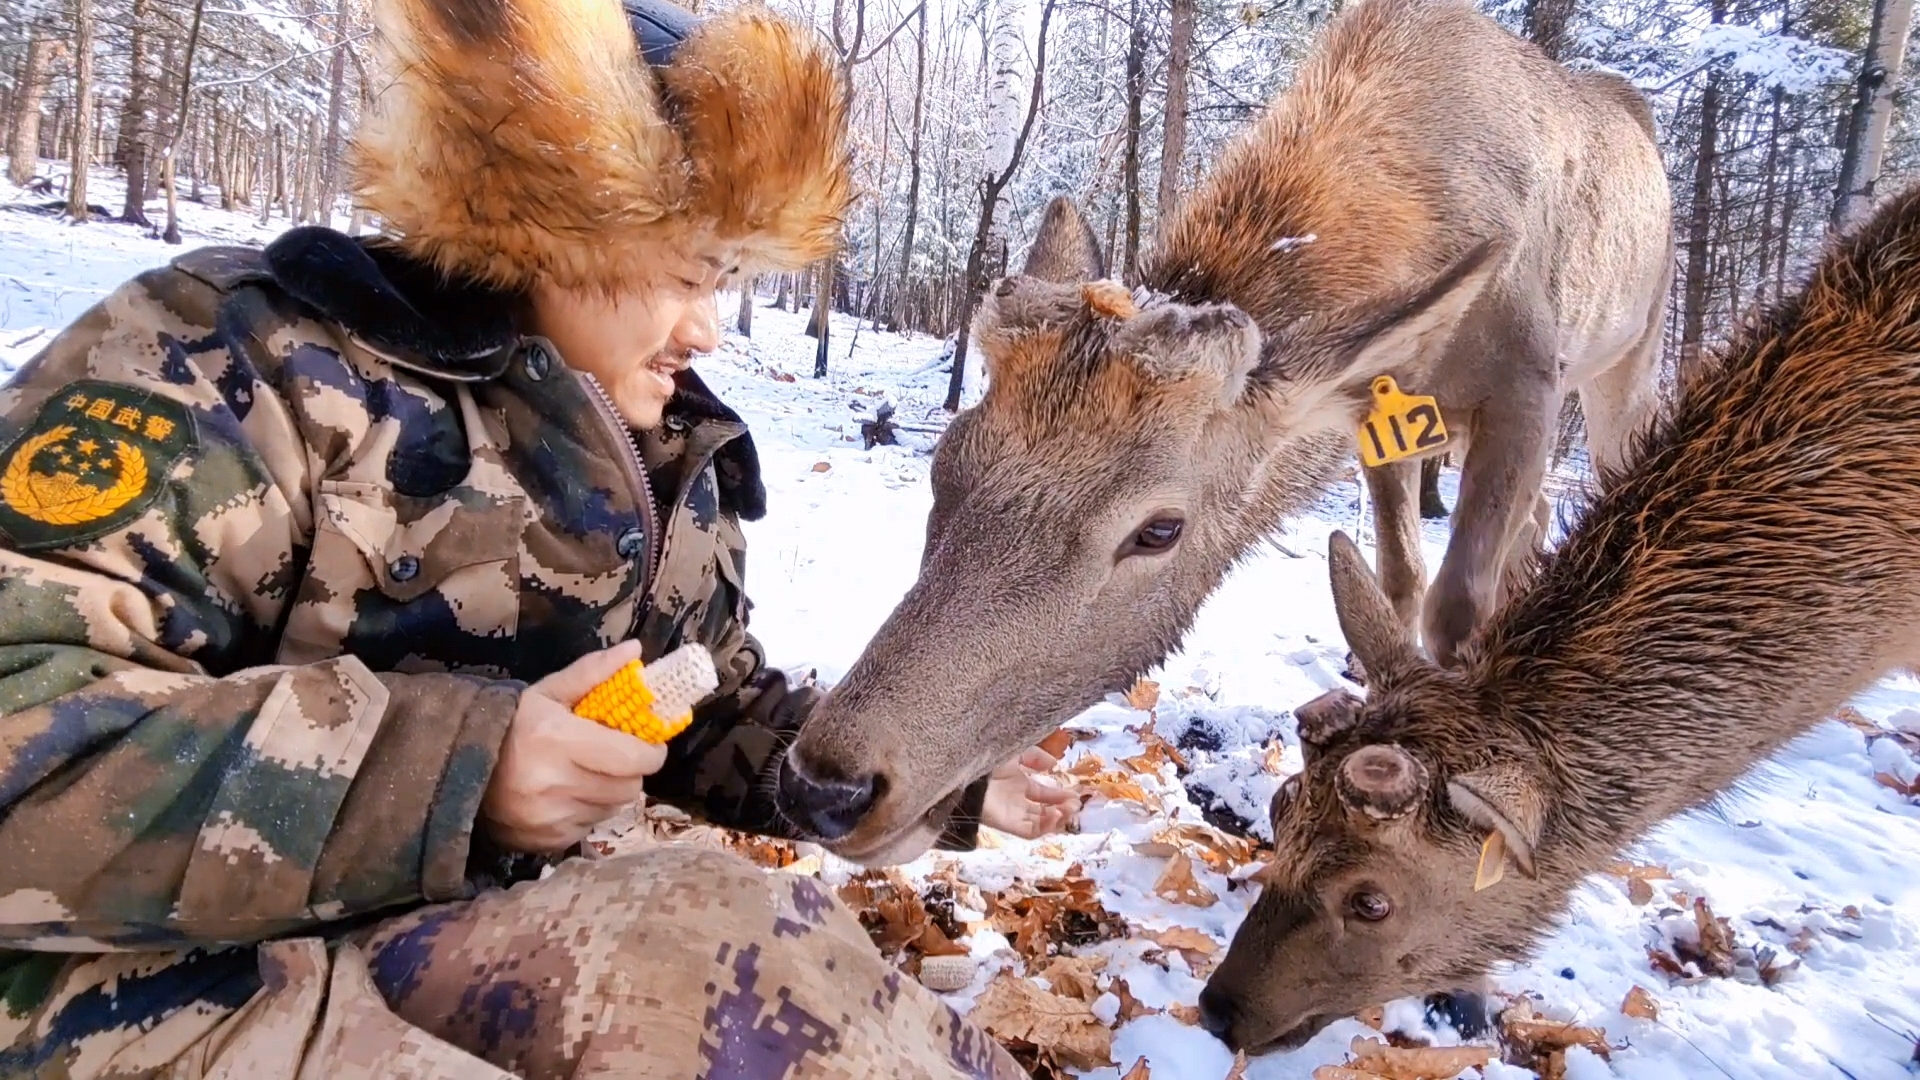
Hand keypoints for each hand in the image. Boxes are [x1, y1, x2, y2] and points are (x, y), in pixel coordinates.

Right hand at [481, 640, 668, 852]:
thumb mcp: (547, 693)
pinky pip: (587, 829)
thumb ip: (593, 672)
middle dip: (630, 772)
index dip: (651, 753)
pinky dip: (587, 813)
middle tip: (618, 759)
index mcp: (558, 740)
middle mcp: (555, 783)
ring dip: (609, 793)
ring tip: (588, 775)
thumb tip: (635, 649)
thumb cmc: (510, 725)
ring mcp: (548, 818)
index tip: (650, 745)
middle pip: (628, 789)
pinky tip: (568, 796)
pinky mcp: (543, 842)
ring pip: (611, 811)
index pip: (632, 758)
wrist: (456, 766)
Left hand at [979, 747, 1078, 838]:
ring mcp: (1013, 814)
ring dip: (1058, 819)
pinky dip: (1046, 827)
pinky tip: (1055, 814)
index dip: (1061, 795)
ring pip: (1041, 824)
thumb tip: (1054, 764)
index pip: (1044, 794)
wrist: (968, 771)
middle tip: (1075, 803)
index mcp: (1019, 784)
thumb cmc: (989, 758)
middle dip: (1063, 808)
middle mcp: (1017, 801)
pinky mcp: (1009, 825)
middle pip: (1045, 811)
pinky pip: (1031, 832)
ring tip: (1068, 809)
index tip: (1076, 793)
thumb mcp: (1017, 752)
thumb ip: (1035, 757)